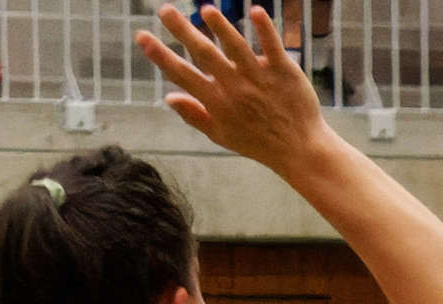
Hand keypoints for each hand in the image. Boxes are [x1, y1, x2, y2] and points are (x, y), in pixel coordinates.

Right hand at [139, 3, 329, 170]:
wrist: (301, 150)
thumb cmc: (258, 142)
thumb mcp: (221, 135)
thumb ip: (194, 115)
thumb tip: (167, 96)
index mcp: (217, 102)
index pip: (182, 75)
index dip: (161, 56)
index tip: (142, 36)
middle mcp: (236, 87)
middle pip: (205, 54)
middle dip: (184, 32)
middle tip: (165, 9)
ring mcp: (260, 78)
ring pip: (238, 48)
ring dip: (222, 27)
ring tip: (206, 10)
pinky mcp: (284, 72)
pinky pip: (274, 48)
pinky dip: (265, 30)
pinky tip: (255, 11)